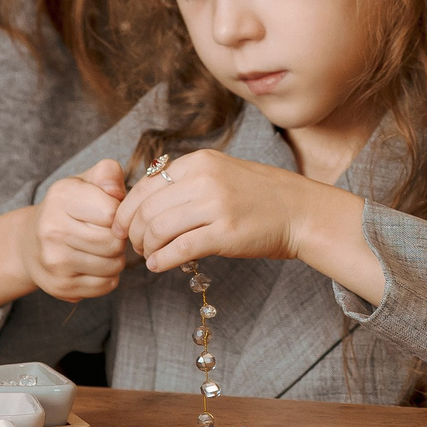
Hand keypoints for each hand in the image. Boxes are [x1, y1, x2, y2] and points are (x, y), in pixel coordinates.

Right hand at [20, 160, 128, 300]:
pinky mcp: (60, 286)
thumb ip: (107, 174)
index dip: (118, 214)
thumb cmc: (68, 208)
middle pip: (114, 242)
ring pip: (114, 266)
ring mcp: (54, 262)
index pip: (112, 213)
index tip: (108, 212)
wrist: (30, 242)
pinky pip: (107, 285)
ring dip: (115, 258)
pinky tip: (93, 264)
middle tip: (107, 233)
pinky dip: (108, 276)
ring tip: (101, 248)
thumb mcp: (85, 182)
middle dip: (118, 238)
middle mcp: (51, 230)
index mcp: (60, 198)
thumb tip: (116, 191)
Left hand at [115, 148, 383, 303]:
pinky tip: (159, 266)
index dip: (127, 210)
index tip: (124, 227)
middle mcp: (205, 178)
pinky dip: (162, 260)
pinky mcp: (225, 233)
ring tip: (148, 256)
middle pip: (147, 209)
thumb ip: (186, 182)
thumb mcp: (221, 173)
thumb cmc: (261, 197)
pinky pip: (180, 249)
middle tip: (135, 246)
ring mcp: (216, 205)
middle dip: (133, 232)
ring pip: (158, 229)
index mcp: (201, 161)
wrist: (301, 212)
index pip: (146, 185)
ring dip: (146, 247)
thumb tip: (144, 202)